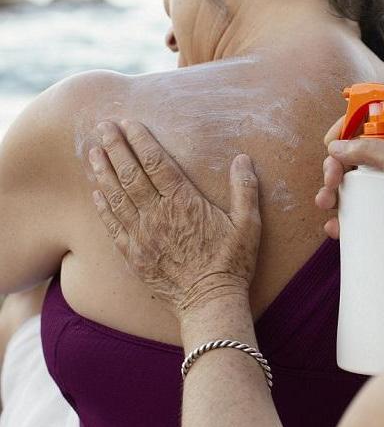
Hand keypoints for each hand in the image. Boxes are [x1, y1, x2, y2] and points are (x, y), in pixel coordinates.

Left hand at [88, 121, 260, 316]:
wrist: (210, 302)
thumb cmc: (232, 262)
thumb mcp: (249, 224)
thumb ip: (245, 189)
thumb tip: (243, 159)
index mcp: (184, 203)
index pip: (156, 163)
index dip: (141, 141)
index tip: (129, 124)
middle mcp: (158, 215)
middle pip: (130, 174)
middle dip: (115, 148)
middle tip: (103, 127)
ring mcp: (142, 235)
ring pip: (116, 197)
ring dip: (103, 172)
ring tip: (92, 152)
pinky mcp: (133, 255)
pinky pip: (112, 226)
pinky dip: (102, 207)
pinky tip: (95, 193)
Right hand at [316, 117, 383, 257]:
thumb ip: (370, 150)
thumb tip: (336, 147)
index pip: (368, 123)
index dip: (346, 127)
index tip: (331, 140)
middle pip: (351, 156)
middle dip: (334, 165)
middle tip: (331, 179)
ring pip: (349, 185)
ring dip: (331, 192)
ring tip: (325, 202)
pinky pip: (357, 212)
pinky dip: (341, 218)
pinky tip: (334, 225)